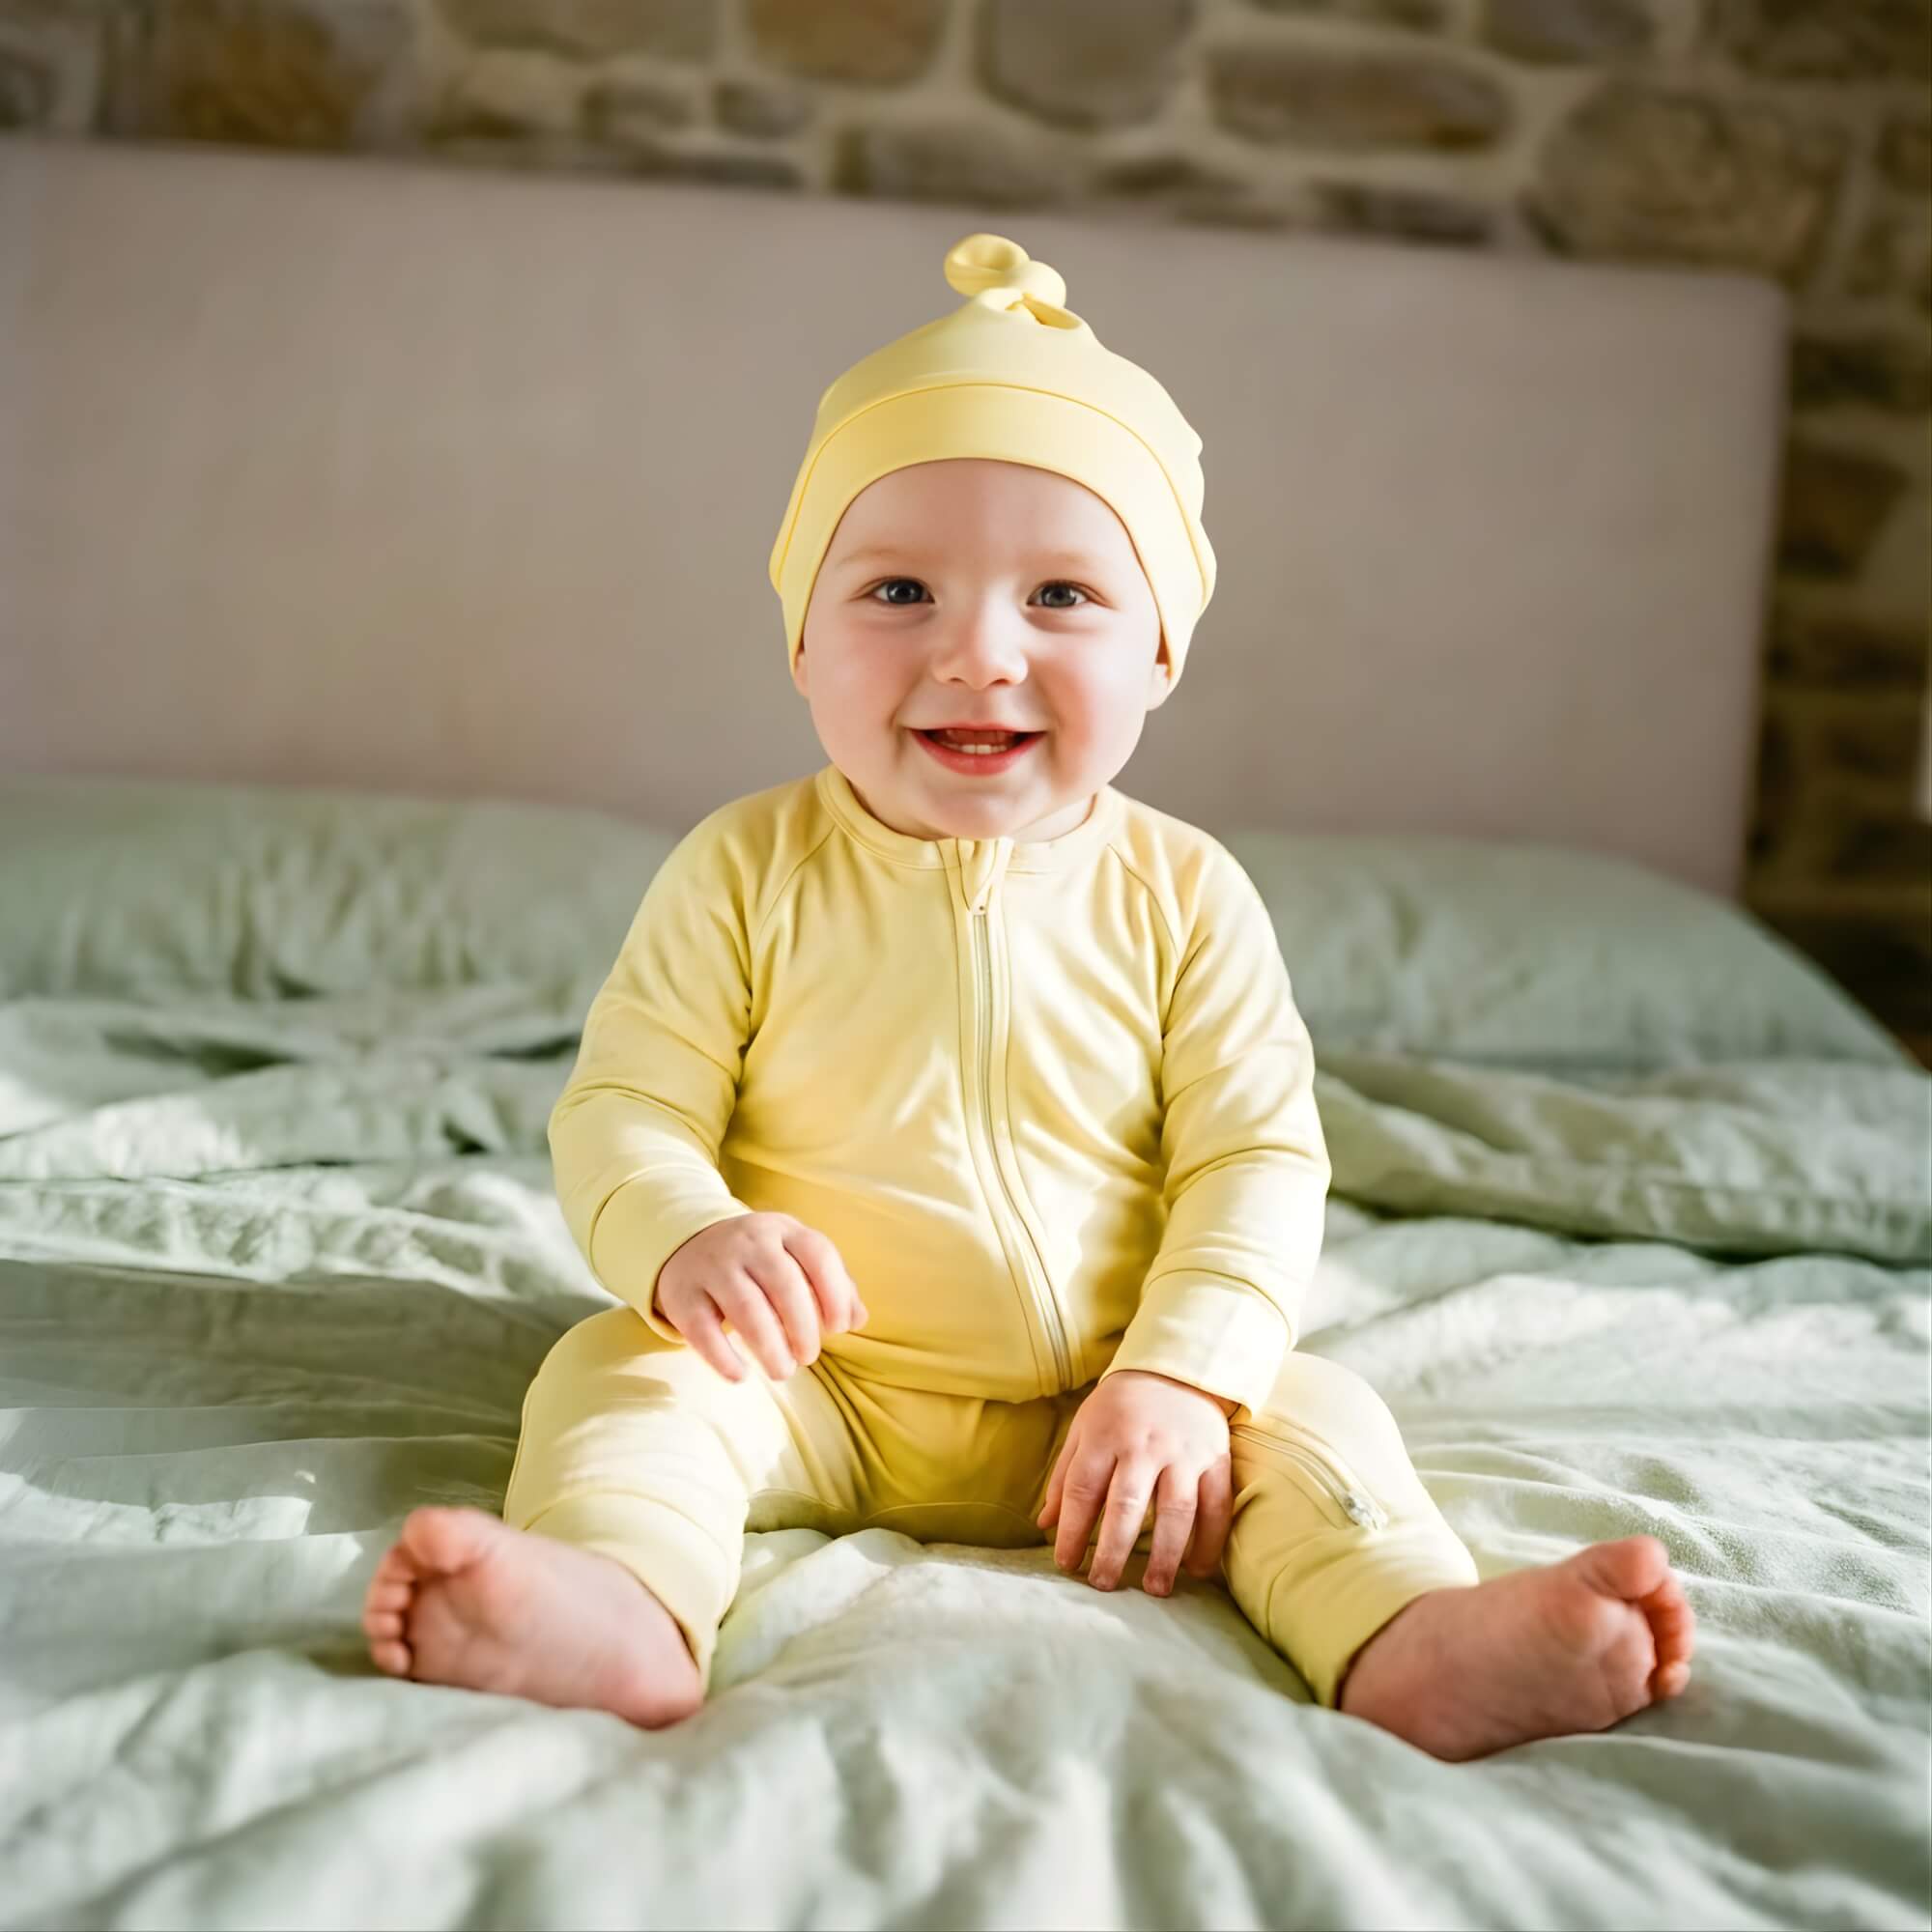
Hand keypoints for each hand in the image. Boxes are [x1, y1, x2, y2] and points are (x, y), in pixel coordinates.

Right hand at [653, 1212, 868, 1382]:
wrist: (685, 1242)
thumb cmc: (757, 1260)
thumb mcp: (795, 1258)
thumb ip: (831, 1285)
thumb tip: (858, 1319)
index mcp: (783, 1230)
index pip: (818, 1254)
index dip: (835, 1294)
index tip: (839, 1328)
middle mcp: (748, 1242)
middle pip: (784, 1284)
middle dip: (803, 1327)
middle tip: (809, 1357)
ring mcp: (712, 1266)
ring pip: (746, 1307)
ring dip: (769, 1347)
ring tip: (782, 1371)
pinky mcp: (682, 1294)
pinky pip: (702, 1329)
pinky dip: (722, 1357)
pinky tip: (739, 1375)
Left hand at [1036, 1369, 1237, 1595]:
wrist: (1175, 1369)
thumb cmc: (1120, 1407)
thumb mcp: (1083, 1429)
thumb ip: (1065, 1477)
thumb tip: (1045, 1524)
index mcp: (1104, 1436)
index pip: (1083, 1490)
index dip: (1073, 1531)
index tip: (1067, 1564)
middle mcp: (1144, 1445)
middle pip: (1127, 1505)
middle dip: (1113, 1551)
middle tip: (1103, 1585)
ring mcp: (1183, 1452)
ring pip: (1176, 1510)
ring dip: (1165, 1554)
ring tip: (1155, 1589)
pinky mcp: (1215, 1458)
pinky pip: (1217, 1505)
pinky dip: (1209, 1541)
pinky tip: (1197, 1569)